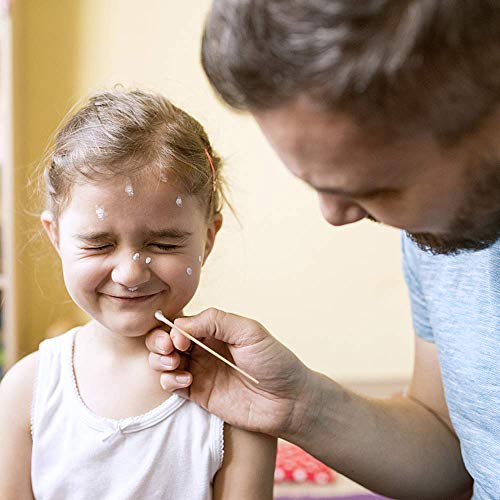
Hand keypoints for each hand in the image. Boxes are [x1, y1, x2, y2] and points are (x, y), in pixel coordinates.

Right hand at [146, 308, 313, 437]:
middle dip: (159, 341)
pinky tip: (187, 381)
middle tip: (170, 349)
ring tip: (176, 363)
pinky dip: (169, 380)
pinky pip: (171, 384)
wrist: (289, 400)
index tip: (179, 337)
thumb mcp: (249, 331)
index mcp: (215, 329)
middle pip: (166, 339)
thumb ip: (216, 321)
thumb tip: (181, 325)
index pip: (182, 321)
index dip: (172, 327)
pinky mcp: (198, 394)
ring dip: (160, 360)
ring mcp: (200, 371)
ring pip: (164, 361)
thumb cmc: (274, 361)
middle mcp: (203, 348)